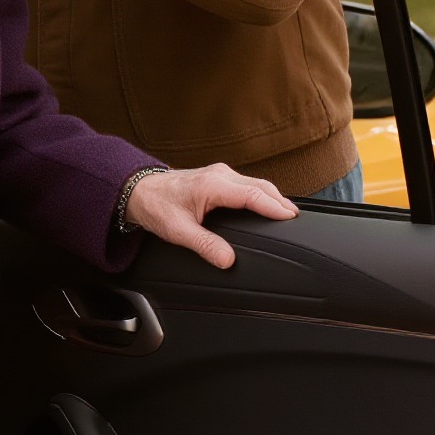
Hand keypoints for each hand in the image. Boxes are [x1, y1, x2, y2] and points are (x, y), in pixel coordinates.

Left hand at [125, 164, 297, 269]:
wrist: (138, 189)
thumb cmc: (156, 206)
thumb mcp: (178, 231)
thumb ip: (205, 246)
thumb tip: (227, 260)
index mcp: (213, 186)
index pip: (253, 195)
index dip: (274, 207)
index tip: (291, 217)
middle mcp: (219, 175)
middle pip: (260, 186)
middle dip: (280, 201)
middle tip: (296, 218)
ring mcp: (219, 173)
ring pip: (255, 182)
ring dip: (272, 196)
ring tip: (287, 212)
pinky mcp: (218, 176)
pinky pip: (246, 183)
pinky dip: (261, 193)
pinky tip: (266, 203)